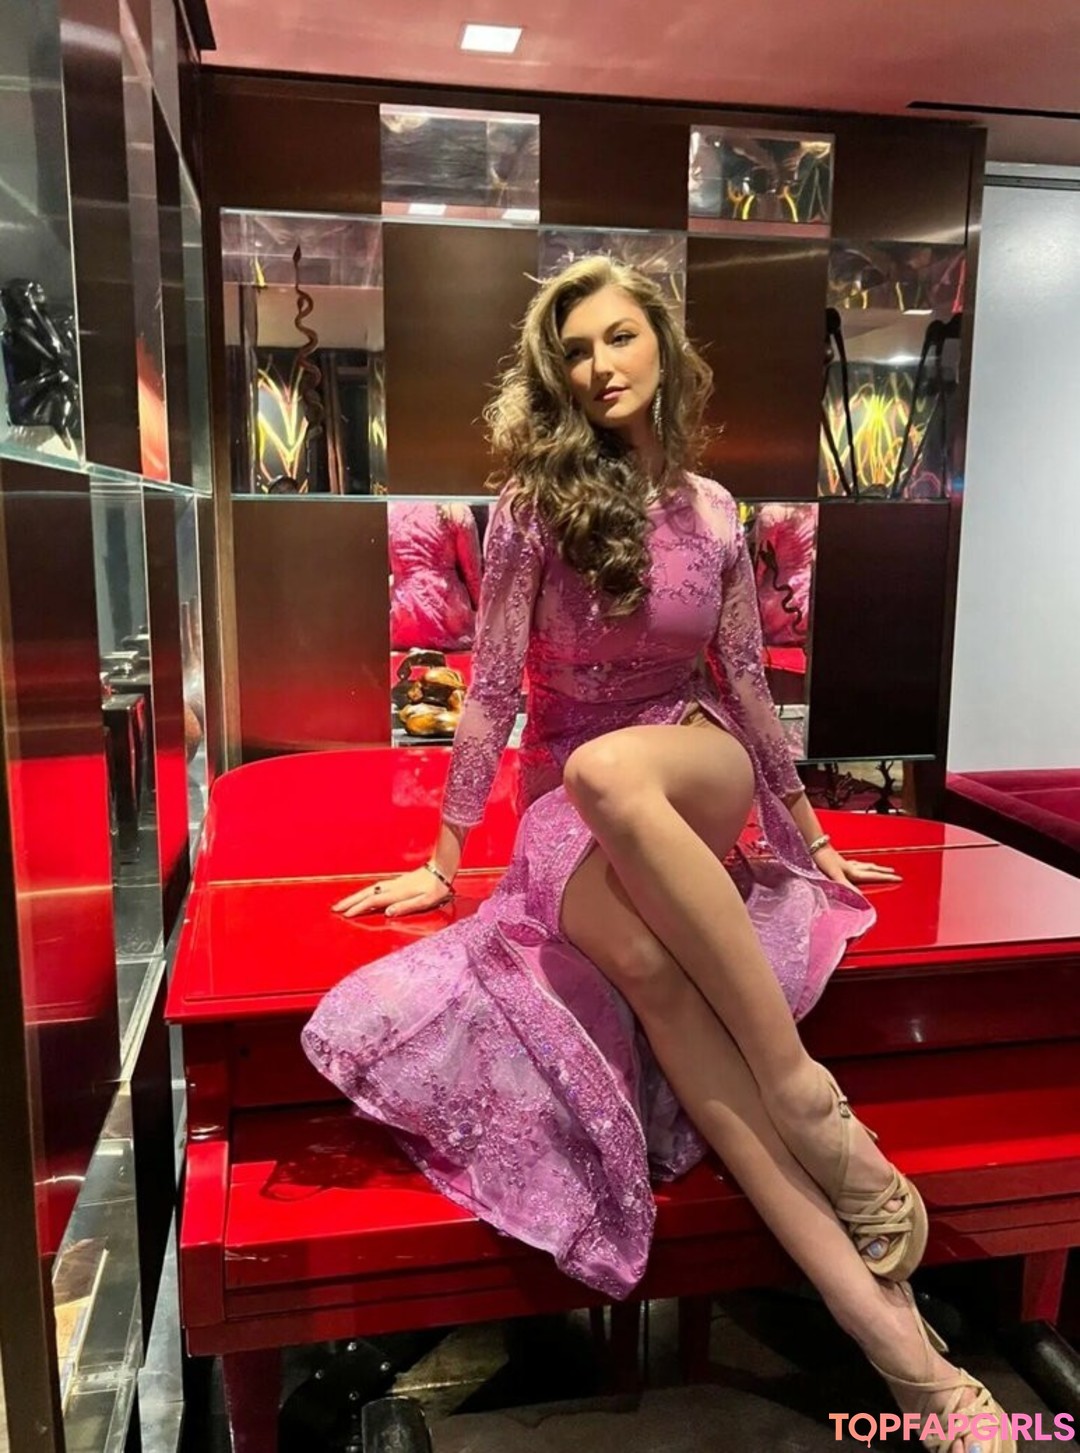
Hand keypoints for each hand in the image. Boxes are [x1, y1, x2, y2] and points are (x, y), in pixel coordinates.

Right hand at [332, 867, 452, 918]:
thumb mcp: (425, 901)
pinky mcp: (397, 882)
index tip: (346, 914)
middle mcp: (393, 887)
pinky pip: (376, 887)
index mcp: (398, 893)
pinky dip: (365, 892)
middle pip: (367, 894)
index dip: (360, 908)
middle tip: (335, 908)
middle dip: (350, 901)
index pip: (374, 901)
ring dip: (355, 896)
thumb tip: (388, 912)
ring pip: (370, 889)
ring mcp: (394, 883)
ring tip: (343, 903)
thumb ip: (407, 906)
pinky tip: (363, 895)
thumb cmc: (436, 888)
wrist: (441, 869)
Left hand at [811, 844, 901, 889]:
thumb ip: (847, 887)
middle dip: (883, 871)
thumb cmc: (822, 860)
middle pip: (871, 869)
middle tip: (893, 873)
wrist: (813, 846)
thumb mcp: (836, 876)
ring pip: (863, 865)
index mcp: (852, 872)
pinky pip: (854, 863)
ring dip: (873, 867)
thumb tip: (861, 898)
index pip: (873, 876)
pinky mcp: (837, 860)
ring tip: (879, 867)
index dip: (886, 878)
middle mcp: (851, 867)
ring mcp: (844, 863)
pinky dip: (860, 865)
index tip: (898, 879)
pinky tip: (854, 865)